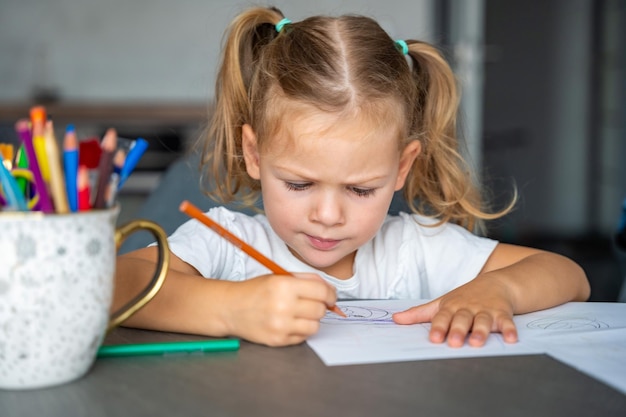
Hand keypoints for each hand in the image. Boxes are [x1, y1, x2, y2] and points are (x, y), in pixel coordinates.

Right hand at [222, 273, 336, 346]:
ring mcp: (280, 325)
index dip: (331, 295)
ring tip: (299, 314)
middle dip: (320, 307)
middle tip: (311, 304)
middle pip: (320, 310)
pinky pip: (303, 337)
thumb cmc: (256, 290)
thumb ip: (307, 280)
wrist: (230, 308)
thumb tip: (330, 290)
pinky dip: (301, 330)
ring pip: (315, 326)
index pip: (322, 292)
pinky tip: (289, 323)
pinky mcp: (278, 340)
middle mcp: (283, 305)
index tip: (330, 297)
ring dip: (311, 320)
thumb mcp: (280, 276)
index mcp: (285, 285)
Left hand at [392, 275, 517, 346]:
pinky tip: (511, 339)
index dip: (438, 327)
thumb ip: (419, 314)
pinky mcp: (503, 314)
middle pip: (462, 319)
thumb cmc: (465, 297)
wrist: (497, 282)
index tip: (434, 338)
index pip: (442, 317)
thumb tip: (395, 319)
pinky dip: (509, 330)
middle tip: (454, 342)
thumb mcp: (441, 303)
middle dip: (458, 330)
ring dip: (481, 332)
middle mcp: (468, 309)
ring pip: (483, 321)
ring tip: (477, 342)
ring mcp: (486, 311)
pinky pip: (507, 322)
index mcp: (451, 307)